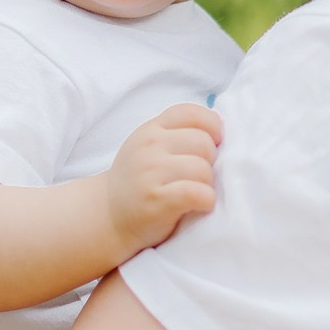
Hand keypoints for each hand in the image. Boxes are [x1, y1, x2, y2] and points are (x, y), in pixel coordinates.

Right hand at [103, 103, 222, 253]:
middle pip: (204, 143)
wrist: (108, 217)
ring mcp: (150, 172)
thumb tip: (221, 128)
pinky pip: (197, 193)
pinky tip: (199, 205)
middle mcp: (149, 146)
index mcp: (151, 129)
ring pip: (203, 169)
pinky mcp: (156, 199)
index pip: (191, 113)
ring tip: (195, 193)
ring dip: (207, 185)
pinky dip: (206, 201)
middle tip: (199, 177)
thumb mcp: (149, 147)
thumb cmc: (138, 182)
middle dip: (211, 162)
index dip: (212, 127)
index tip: (213, 144)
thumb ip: (177, 134)